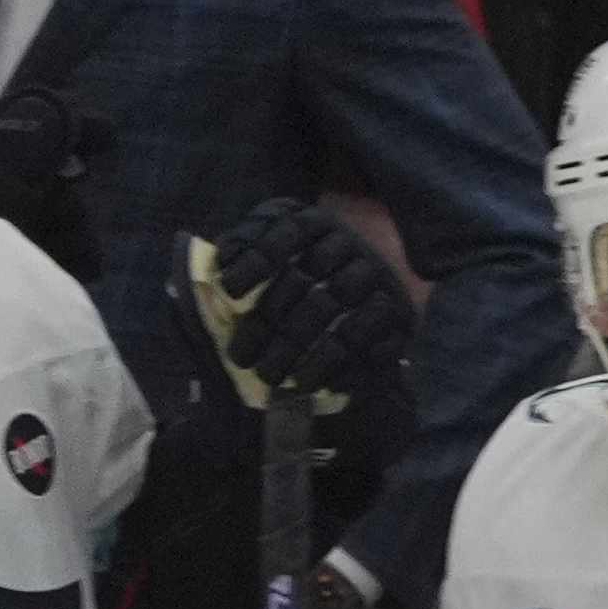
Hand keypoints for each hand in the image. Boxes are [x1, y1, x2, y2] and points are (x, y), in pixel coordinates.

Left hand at [184, 198, 413, 413]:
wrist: (375, 294)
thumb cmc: (308, 276)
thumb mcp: (277, 253)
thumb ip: (244, 253)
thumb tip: (211, 259)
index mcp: (314, 223)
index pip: (282, 234)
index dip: (255, 261)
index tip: (229, 290)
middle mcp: (347, 243)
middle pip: (301, 280)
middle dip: (267, 324)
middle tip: (242, 360)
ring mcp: (374, 277)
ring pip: (327, 311)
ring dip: (295, 349)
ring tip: (271, 378)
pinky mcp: (396, 313)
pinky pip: (361, 340)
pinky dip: (333, 365)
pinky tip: (312, 385)